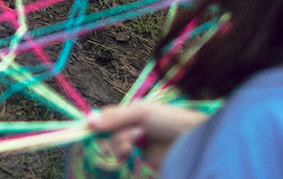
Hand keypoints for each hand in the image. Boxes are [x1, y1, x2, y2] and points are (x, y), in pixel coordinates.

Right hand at [85, 101, 205, 172]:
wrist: (194, 142)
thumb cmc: (171, 120)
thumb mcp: (142, 112)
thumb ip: (115, 117)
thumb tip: (88, 121)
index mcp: (129, 119)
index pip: (103, 122)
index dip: (96, 126)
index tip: (90, 129)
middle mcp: (129, 136)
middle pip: (105, 139)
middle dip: (114, 137)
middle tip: (132, 136)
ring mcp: (135, 154)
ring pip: (112, 154)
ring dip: (120, 146)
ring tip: (137, 144)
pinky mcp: (140, 169)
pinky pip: (123, 168)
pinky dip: (125, 162)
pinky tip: (137, 156)